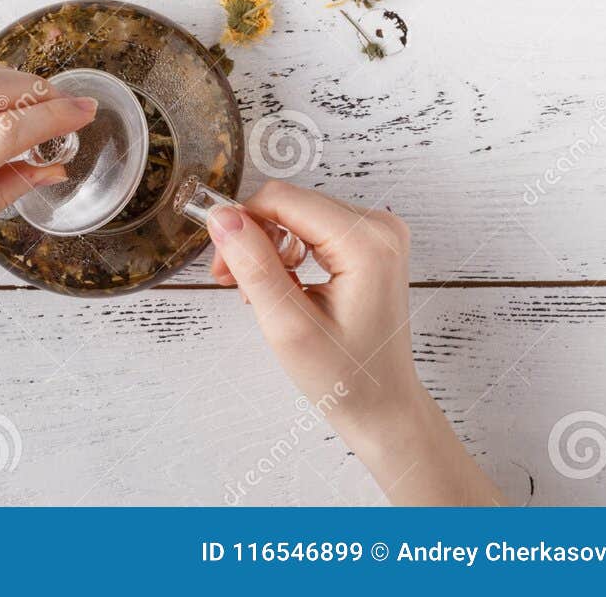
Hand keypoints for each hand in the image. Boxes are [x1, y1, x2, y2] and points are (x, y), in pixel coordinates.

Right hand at [208, 180, 503, 504]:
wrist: (383, 406)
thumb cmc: (344, 378)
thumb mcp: (289, 327)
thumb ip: (254, 266)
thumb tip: (222, 217)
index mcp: (367, 243)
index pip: (282, 199)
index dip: (241, 224)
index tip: (223, 268)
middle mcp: (379, 227)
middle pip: (289, 203)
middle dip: (252, 237)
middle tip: (234, 283)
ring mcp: (378, 232)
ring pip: (295, 212)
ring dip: (266, 245)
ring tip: (256, 290)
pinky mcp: (370, 242)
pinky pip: (311, 225)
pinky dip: (286, 250)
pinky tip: (281, 284)